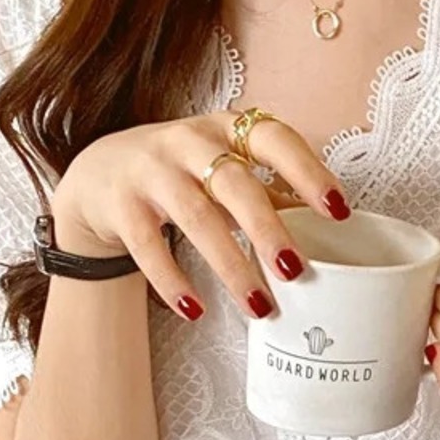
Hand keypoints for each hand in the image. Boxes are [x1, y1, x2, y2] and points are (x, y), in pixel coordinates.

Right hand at [49, 112, 352, 320]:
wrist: (100, 173)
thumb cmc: (185, 173)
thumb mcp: (229, 172)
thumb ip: (273, 196)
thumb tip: (329, 232)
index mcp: (229, 128)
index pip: (275, 139)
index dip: (309, 173)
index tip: (339, 210)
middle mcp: (190, 141)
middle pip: (236, 184)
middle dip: (268, 229)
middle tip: (295, 271)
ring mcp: (151, 169)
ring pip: (196, 217)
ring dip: (232, 265)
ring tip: (260, 306)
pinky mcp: (120, 203)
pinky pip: (148, 246)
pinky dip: (174, 281)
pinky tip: (196, 310)